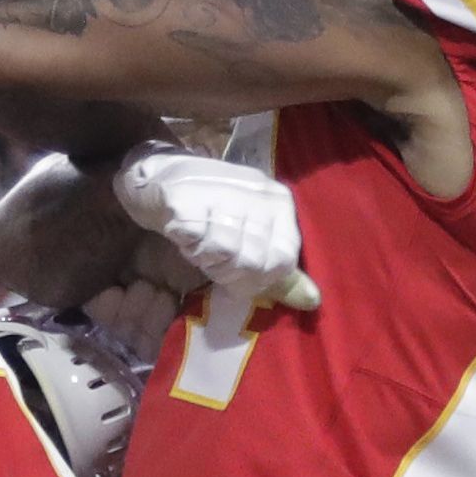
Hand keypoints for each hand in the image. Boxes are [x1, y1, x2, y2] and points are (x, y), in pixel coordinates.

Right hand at [115, 149, 317, 312]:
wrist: (162, 176)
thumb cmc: (213, 207)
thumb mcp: (252, 232)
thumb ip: (278, 265)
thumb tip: (312, 301)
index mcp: (279, 201)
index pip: (284, 260)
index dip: (260, 276)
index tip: (239, 268)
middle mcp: (258, 194)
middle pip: (255, 262)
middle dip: (231, 270)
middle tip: (213, 256)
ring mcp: (224, 195)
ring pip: (228, 255)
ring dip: (209, 260)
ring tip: (201, 243)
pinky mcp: (189, 202)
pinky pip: (199, 245)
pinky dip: (190, 249)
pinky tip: (186, 235)